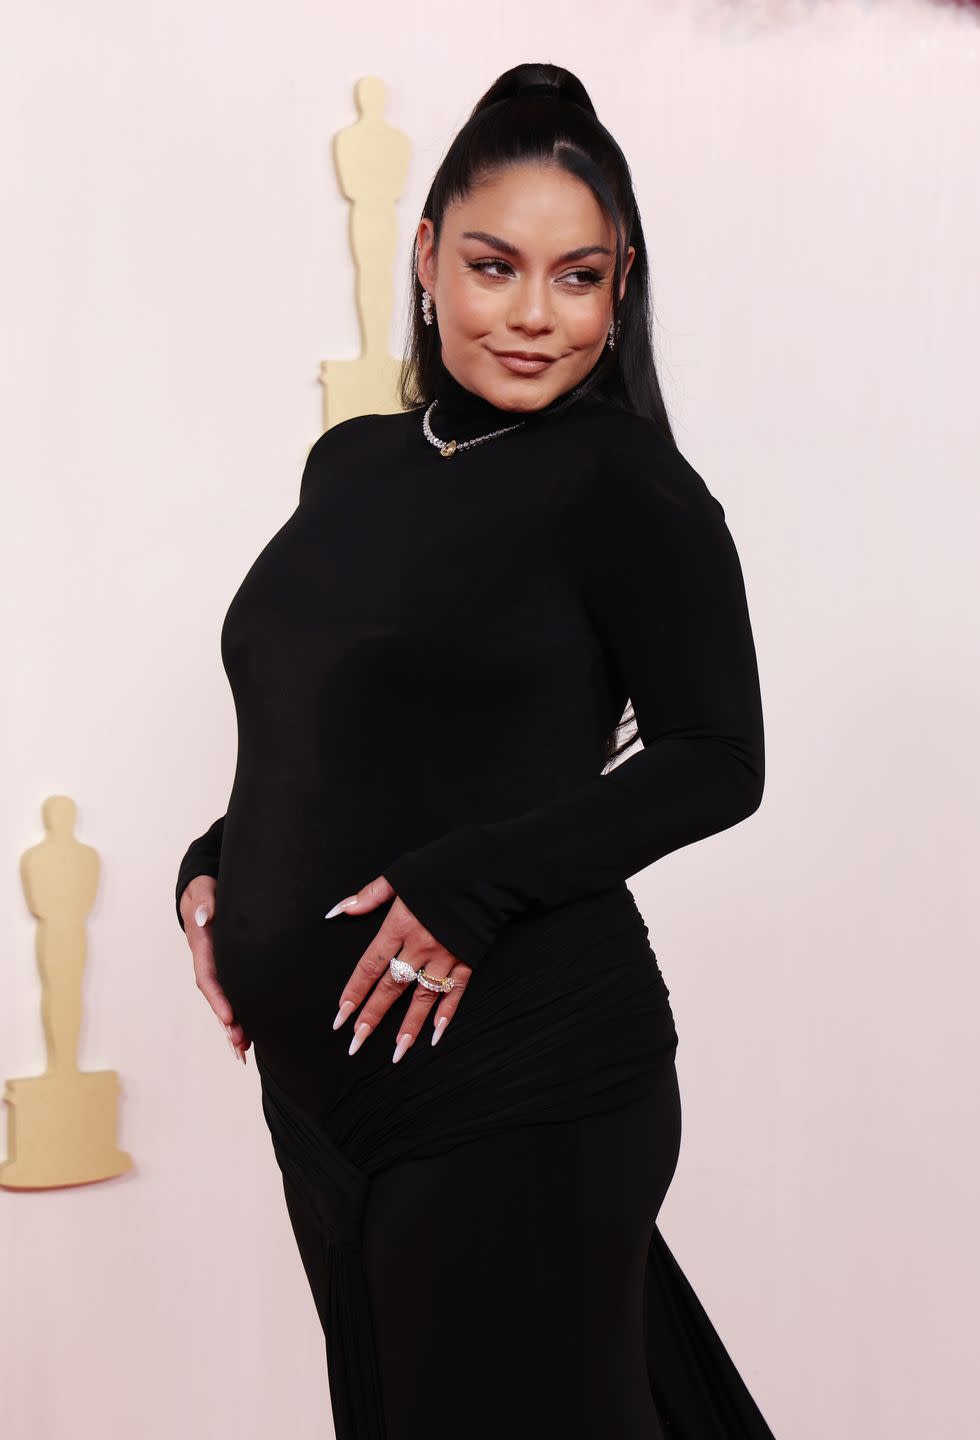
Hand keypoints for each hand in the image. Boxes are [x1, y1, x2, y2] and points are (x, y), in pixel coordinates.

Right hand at [179, 875, 250, 1063]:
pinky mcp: (227, 966)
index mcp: (202, 945)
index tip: (229, 1017)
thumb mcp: (202, 889)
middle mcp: (207, 961)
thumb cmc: (204, 888)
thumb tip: (205, 917)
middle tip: (239, 1045)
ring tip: (243, 1050)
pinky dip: (238, 1013)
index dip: (218, 998)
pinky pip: (232, 992)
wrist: (205, 888)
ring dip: (232, 1025)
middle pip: (215, 997)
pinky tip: (249, 1033)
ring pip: (223, 1000)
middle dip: (226, 1022)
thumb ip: (204, 901)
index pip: (208, 977)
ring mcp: (216, 965)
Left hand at [327, 875, 470, 1062]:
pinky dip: (447, 1013)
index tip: (340, 1016)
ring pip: (423, 997)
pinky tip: (436, 1034)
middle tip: (356, 1043)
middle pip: (392, 986)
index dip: (355, 992)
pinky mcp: (468, 960)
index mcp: (400, 924)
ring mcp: (446, 955)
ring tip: (396, 1053)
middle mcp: (421, 945)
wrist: (487, 869)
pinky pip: (455, 992)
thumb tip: (339, 911)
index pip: (371, 965)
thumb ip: (369, 896)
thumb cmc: (442, 869)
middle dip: (373, 1016)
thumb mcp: (400, 875)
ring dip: (409, 1026)